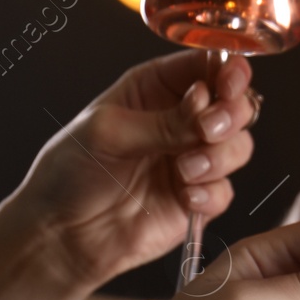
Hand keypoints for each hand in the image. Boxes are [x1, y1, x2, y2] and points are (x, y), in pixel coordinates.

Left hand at [7, 51, 258, 286]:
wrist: (61, 234)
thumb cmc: (69, 171)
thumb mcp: (109, 132)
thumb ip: (165, 120)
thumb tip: (207, 104)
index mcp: (156, 88)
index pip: (207, 65)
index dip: (228, 71)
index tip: (228, 85)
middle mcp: (181, 120)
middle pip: (235, 103)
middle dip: (231, 115)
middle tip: (208, 130)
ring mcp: (192, 159)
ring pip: (238, 146)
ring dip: (220, 156)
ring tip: (186, 171)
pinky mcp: (197, 199)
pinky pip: (226, 191)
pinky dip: (211, 193)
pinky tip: (185, 197)